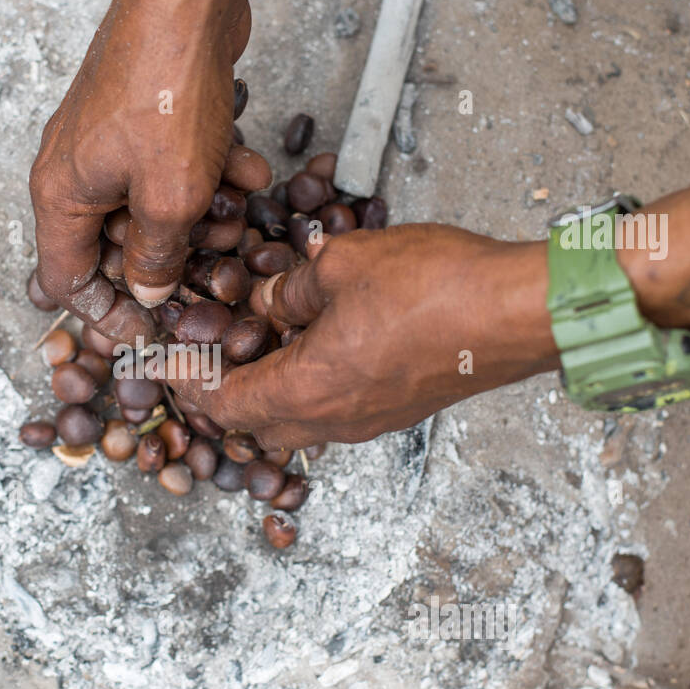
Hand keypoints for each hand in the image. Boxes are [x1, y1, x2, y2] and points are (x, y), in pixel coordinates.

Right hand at [29, 0, 268, 344]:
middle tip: (208, 279)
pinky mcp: (143, 117)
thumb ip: (155, 254)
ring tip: (239, 220)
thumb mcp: (169, 199)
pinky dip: (210, 175)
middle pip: (111, 245)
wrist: (188, 0)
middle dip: (167, 263)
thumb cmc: (164, 89)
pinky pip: (172, 166)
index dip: (106, 316)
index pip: (65, 281)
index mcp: (60, 196)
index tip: (148, 332)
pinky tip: (250, 171)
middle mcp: (74, 169)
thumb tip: (149, 285)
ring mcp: (108, 140)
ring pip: (151, 205)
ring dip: (200, 219)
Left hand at [182, 225, 562, 448]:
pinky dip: (308, 388)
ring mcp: (371, 422)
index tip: (168, 363)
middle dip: (223, 393)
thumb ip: (290, 287)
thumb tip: (267, 298)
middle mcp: (336, 420)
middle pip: (255, 424)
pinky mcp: (400, 410)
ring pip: (297, 422)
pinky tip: (314, 343)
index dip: (188, 384)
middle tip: (207, 353)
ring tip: (257, 343)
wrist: (521, 312)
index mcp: (307, 390)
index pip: (223, 406)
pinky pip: (335, 412)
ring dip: (268, 392)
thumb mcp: (341, 264)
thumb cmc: (439, 288)